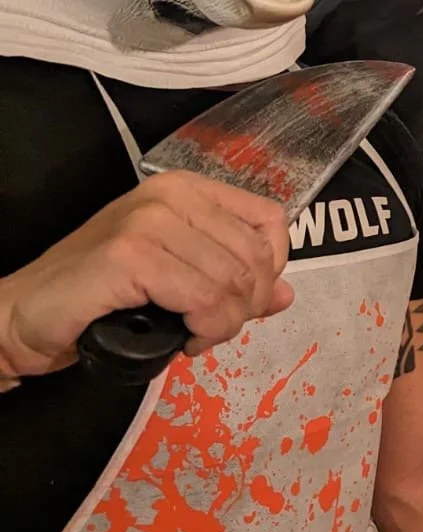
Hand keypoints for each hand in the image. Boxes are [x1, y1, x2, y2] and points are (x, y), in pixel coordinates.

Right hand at [0, 170, 293, 381]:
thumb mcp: (178, 281)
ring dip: (225, 324)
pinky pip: (204, 299)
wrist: (23, 315)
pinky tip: (184, 341)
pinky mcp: (130, 256)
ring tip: (196, 337)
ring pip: (234, 281)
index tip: (244, 301)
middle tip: (215, 330)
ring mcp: (149, 222)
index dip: (271, 270)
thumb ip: (233, 282)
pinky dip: (205, 330)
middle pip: (255, 257)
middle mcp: (170, 195)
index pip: (269, 221)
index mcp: (187, 190)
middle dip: (247, 307)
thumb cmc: (100, 297)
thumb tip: (287, 294)